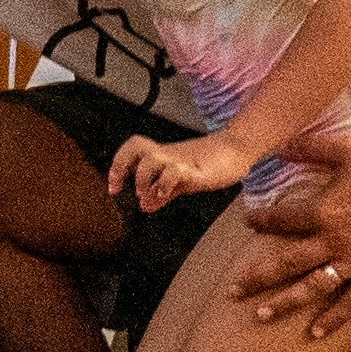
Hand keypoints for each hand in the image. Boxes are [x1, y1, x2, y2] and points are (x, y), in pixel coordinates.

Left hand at [108, 126, 246, 212]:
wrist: (237, 150)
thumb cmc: (210, 163)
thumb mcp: (181, 181)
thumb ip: (162, 193)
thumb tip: (144, 206)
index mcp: (162, 156)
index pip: (132, 150)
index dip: (117, 166)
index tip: (113, 188)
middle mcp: (168, 155)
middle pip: (135, 145)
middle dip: (121, 165)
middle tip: (120, 187)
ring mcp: (182, 160)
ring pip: (151, 159)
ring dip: (143, 178)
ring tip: (148, 193)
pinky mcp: (197, 169)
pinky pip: (176, 171)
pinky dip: (165, 183)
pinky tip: (164, 193)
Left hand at [240, 119, 350, 337]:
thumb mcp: (346, 150)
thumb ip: (308, 147)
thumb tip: (276, 143)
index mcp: (324, 212)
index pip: (281, 220)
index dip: (261, 222)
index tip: (247, 223)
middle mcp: (335, 242)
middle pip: (287, 264)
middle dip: (257, 278)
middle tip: (232, 292)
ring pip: (313, 288)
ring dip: (285, 303)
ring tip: (260, 315)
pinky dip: (334, 319)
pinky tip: (316, 332)